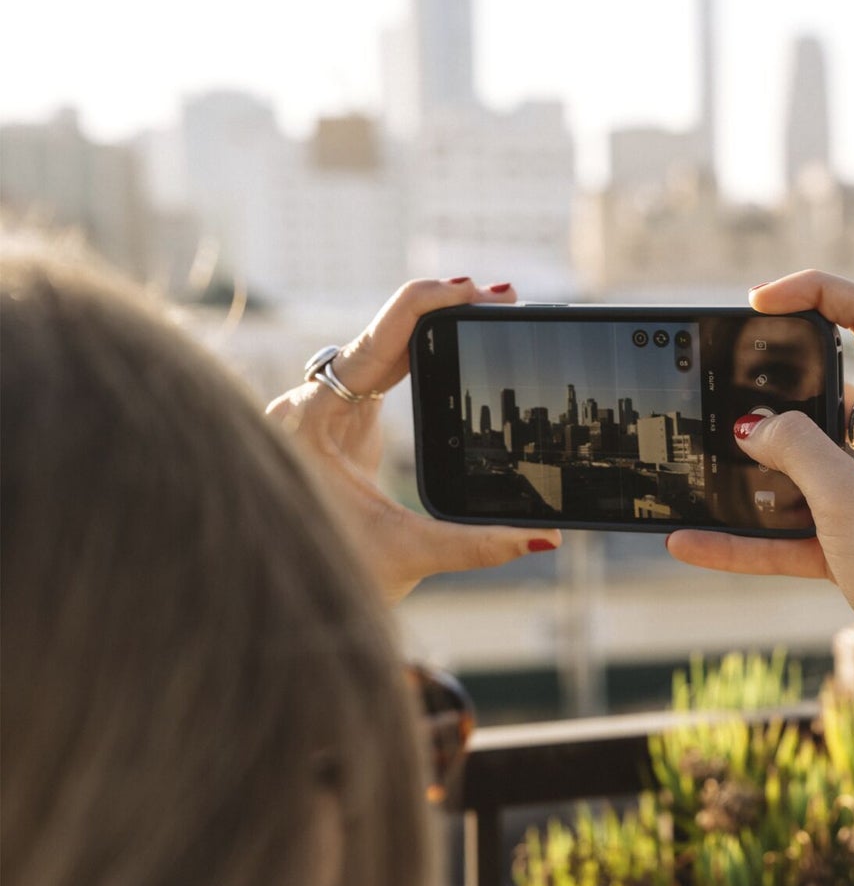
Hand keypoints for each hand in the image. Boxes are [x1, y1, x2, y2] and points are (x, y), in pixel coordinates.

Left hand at [265, 278, 561, 604]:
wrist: (277, 591)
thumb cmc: (326, 573)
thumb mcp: (407, 555)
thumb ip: (477, 545)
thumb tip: (545, 539)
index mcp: (314, 419)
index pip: (382, 336)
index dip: (435, 304)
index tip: (485, 294)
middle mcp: (311, 402)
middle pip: (386, 331)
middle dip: (447, 308)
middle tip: (504, 301)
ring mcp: (322, 407)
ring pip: (381, 345)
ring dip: (432, 326)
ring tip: (486, 311)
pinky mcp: (337, 418)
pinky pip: (379, 368)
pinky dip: (418, 353)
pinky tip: (453, 342)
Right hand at [667, 271, 853, 706]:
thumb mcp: (851, 504)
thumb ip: (796, 452)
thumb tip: (750, 427)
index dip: (818, 293)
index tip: (759, 302)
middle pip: (828, 394)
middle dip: (771, 397)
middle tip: (718, 393)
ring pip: (805, 467)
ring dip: (754, 474)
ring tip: (696, 466)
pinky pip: (795, 528)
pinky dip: (749, 536)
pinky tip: (694, 543)